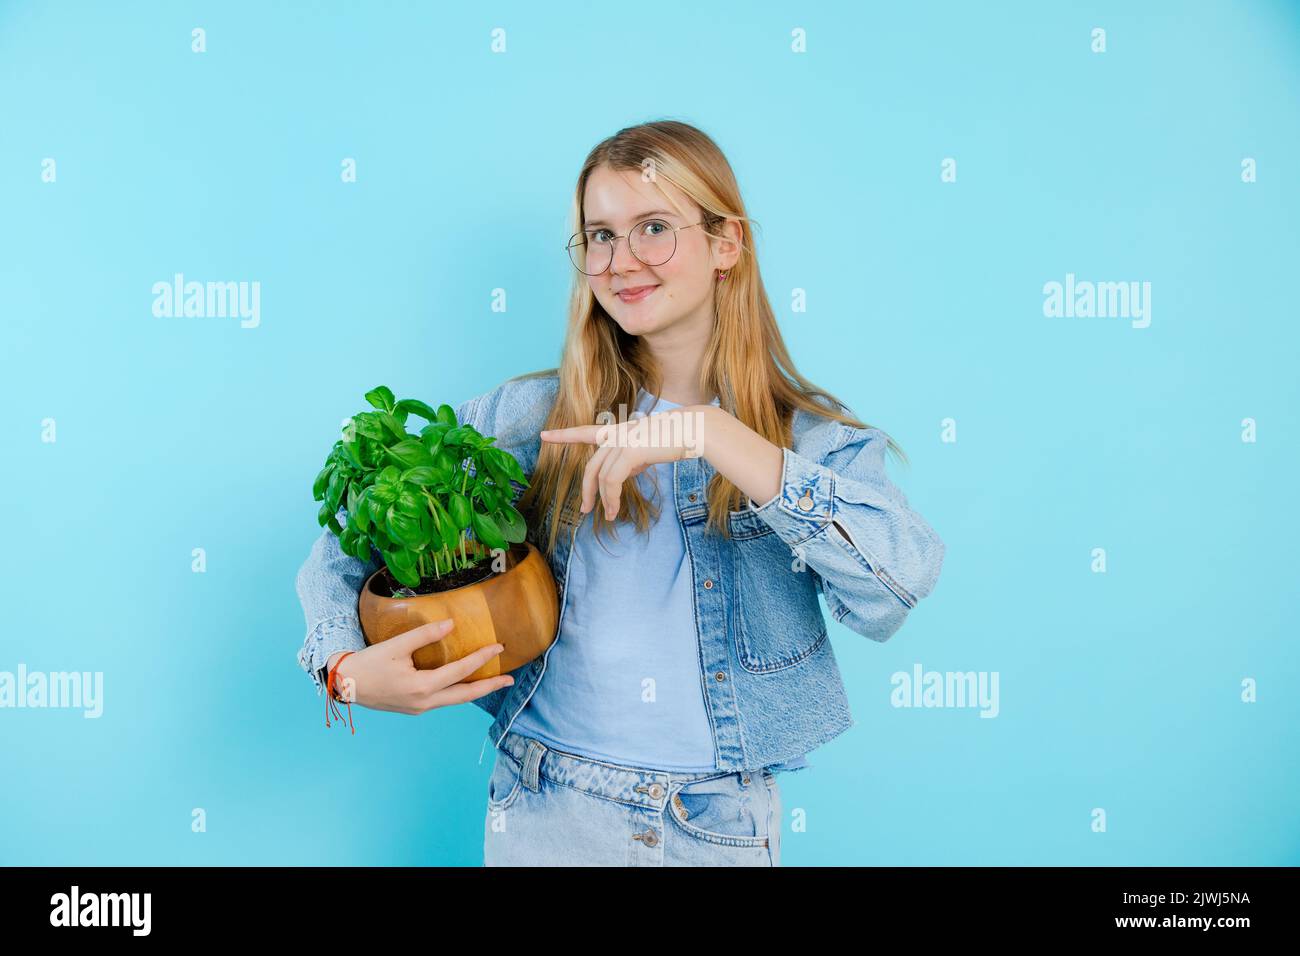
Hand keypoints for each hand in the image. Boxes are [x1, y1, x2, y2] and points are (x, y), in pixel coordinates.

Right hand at [325, 619, 512, 714]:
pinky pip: (443, 700)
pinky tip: (464, 683)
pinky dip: (458, 692)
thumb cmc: (368, 664)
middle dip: (489, 687)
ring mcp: (419, 708)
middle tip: (510, 679)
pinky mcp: (414, 708)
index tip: (499, 648)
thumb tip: (451, 624)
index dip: (481, 658)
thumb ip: (424, 635)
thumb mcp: (396, 646)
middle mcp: (424, 702)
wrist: (344, 685)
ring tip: (493, 681)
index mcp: (422, 688)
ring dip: (475, 691)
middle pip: (465, 696)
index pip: (460, 672)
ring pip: (454, 700)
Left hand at [540, 408, 705, 519]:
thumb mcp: (649, 449)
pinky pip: (612, 480)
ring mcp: (623, 441)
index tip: (544, 436)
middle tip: (583, 509)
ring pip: (602, 477)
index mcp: (620, 431)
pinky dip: (611, 498)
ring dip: (603, 500)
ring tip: (609, 516)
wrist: (694, 429)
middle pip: (592, 466)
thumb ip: (632, 459)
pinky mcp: (631, 451)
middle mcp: (617, 434)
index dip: (564, 435)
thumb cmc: (677, 438)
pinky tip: (614, 510)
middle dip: (585, 489)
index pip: (586, 431)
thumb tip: (622, 475)